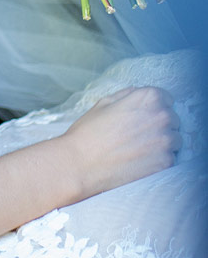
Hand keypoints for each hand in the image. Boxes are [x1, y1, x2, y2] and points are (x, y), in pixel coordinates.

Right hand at [62, 86, 180, 199]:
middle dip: (160, 125)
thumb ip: (127, 95)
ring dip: (162, 143)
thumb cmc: (89, 132)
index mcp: (148, 97)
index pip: (166, 99)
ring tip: (140, 149)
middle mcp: (162, 116)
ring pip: (175, 140)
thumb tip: (138, 93)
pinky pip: (171, 158)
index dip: (153, 108)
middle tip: (139, 135)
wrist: (81, 164)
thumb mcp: (104, 103)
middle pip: (173, 119)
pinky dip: (159, 160)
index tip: (143, 117)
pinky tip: (141, 161)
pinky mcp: (166, 163)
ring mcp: (166, 141)